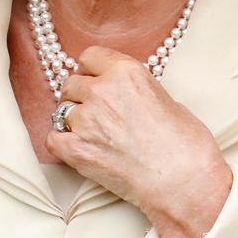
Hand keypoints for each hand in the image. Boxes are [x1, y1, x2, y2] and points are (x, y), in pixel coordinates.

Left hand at [51, 46, 231, 237]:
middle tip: (93, 111)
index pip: (90, 56)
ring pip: (61, 111)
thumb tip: (122, 93)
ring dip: (72, 120)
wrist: (182, 180)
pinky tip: (79, 149)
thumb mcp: (165, 98)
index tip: (94, 80)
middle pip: (72, 83)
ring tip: (91, 134)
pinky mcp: (76, 149)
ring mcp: (86, 120)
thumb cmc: (184, 144)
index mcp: (126, 72)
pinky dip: (62, 143)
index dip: (91, 70)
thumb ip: (135, 89)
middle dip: (80, 95)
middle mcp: (102, 91)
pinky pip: (53, 139)